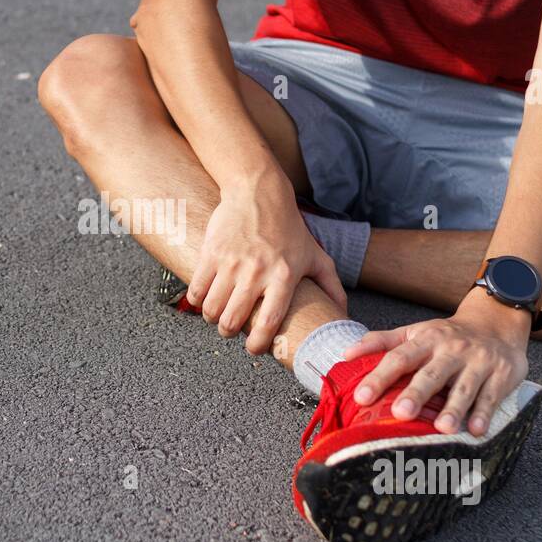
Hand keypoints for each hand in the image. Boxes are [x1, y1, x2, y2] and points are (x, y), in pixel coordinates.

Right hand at [189, 171, 347, 354]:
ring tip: (217, 315)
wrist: (259, 192)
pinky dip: (197, 300)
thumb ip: (332, 286)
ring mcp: (231, 263)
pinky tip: (204, 298)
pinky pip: (197, 289)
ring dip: (213, 319)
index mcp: (284, 277)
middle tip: (231, 329)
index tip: (254, 349)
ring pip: (211, 309)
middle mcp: (257, 272)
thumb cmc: (290, 227)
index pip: (268, 323)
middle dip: (229, 332)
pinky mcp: (212, 252)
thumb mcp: (316, 256)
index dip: (258, 345)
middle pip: (232, 321)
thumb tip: (344, 314)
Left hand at [340, 289, 530, 435]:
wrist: (496, 324)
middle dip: (416, 393)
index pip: (399, 357)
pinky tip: (475, 430)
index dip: (379, 377)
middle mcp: (451, 350)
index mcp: (426, 340)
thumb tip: (345, 354)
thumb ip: (381, 342)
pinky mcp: (501, 375)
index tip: (361, 397)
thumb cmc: (446, 336)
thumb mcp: (415, 332)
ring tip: (442, 428)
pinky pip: (491, 396)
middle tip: (400, 413)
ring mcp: (478, 362)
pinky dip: (484, 413)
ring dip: (453, 408)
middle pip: (431, 374)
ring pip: (464, 387)